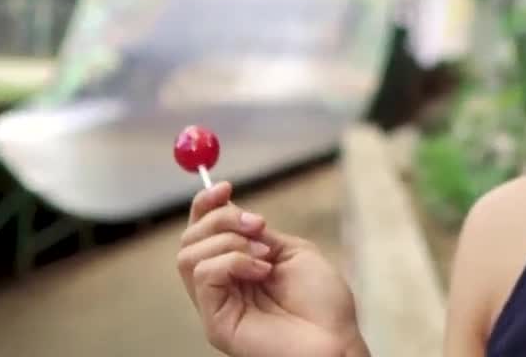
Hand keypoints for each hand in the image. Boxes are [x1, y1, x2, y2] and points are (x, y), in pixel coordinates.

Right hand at [177, 181, 367, 356]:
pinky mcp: (215, 322)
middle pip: (189, 239)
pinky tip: (261, 271)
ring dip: (230, 242)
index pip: (202, 233)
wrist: (336, 339)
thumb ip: (259, 234)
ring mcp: (215, 305)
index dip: (206, 206)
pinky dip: (233, 262)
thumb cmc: (323, 304)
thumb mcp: (292, 252)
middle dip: (221, 218)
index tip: (225, 186)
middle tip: (257, 224)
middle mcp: (221, 287)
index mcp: (237, 269)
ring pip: (189, 256)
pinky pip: (204, 275)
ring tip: (264, 256)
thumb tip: (232, 210)